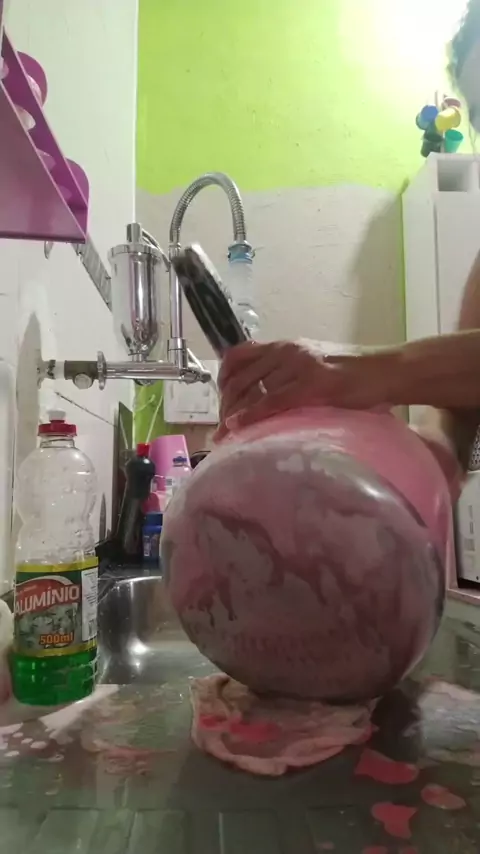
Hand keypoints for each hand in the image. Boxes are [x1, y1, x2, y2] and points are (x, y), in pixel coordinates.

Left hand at [214, 339, 399, 440]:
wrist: (388, 370)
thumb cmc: (355, 373)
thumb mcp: (314, 364)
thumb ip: (289, 373)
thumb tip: (266, 395)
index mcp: (285, 346)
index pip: (238, 356)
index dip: (223, 380)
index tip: (222, 402)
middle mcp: (286, 351)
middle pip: (239, 376)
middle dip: (224, 404)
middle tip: (221, 427)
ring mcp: (299, 365)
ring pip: (251, 389)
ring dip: (232, 413)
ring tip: (224, 434)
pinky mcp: (313, 384)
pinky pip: (272, 400)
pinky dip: (251, 415)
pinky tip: (238, 426)